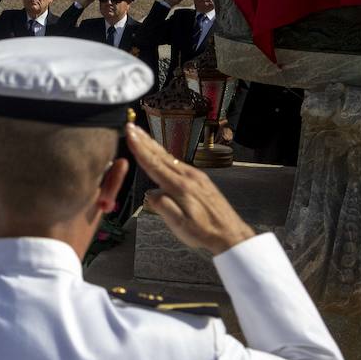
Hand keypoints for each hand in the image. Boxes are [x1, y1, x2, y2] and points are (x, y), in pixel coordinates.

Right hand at [125, 124, 254, 254]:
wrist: (230, 233)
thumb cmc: (205, 232)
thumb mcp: (180, 226)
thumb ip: (163, 207)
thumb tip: (150, 194)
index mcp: (180, 187)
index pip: (154, 164)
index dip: (139, 149)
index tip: (130, 134)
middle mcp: (189, 176)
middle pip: (161, 155)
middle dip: (144, 140)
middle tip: (132, 126)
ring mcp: (196, 176)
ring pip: (169, 158)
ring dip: (153, 146)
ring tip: (142, 136)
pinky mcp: (200, 180)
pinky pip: (178, 163)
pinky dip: (165, 155)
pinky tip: (162, 155)